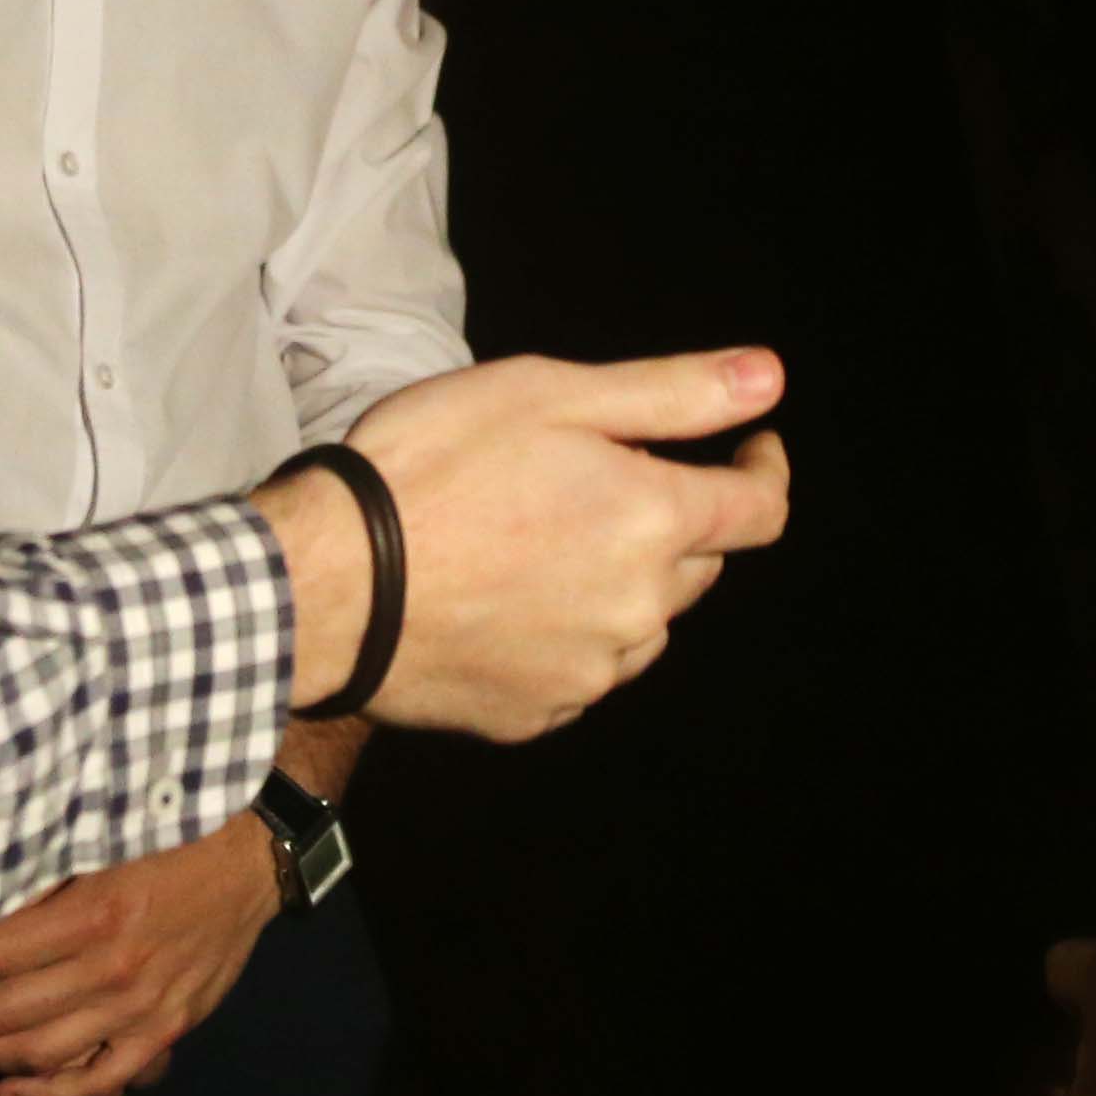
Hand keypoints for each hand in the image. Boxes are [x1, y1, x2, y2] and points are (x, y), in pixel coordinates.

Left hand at [0, 819, 284, 1095]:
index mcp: (93, 913)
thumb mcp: (102, 835)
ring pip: (37, 1056)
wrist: (249, 857)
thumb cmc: (168, 834)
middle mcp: (113, 969)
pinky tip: (7, 1091)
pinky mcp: (162, 1031)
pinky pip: (96, 1081)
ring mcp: (140, 1009)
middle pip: (1, 1013)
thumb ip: (40, 869)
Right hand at [266, 348, 793, 739]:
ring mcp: (587, 673)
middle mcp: (638, 611)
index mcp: (653, 522)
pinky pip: (579, 671)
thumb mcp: (550, 393)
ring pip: (642, 624)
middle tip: (602, 480)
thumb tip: (769, 379)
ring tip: (547, 542)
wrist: (326, 582)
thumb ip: (671, 392)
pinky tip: (509, 601)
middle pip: (696, 565)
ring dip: (623, 584)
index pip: (760, 508)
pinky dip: (567, 636)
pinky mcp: (534, 716)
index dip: (763, 469)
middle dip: (674, 520)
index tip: (750, 446)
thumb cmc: (431, 466)